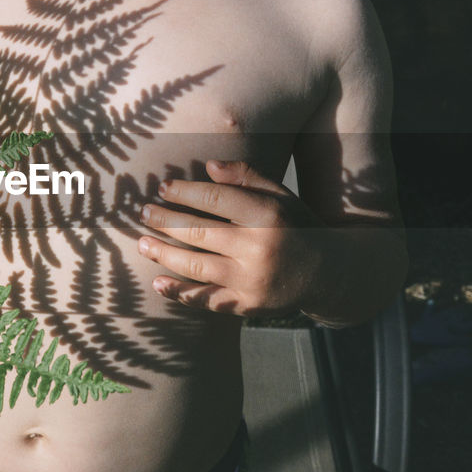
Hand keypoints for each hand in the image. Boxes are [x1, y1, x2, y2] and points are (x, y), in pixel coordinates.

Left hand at [136, 159, 324, 315]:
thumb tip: (207, 166)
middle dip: (165, 221)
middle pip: (199, 231)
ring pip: (195, 265)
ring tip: (142, 243)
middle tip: (143, 213)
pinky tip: (158, 282)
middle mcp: (258, 247)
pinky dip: (179, 292)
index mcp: (267, 214)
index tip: (163, 188)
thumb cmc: (297, 226)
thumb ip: (247, 176)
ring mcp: (251, 280)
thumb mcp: (281, 195)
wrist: (328, 274)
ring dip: (163, 254)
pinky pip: (206, 299)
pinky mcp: (247, 305)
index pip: (215, 198)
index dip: (184, 191)